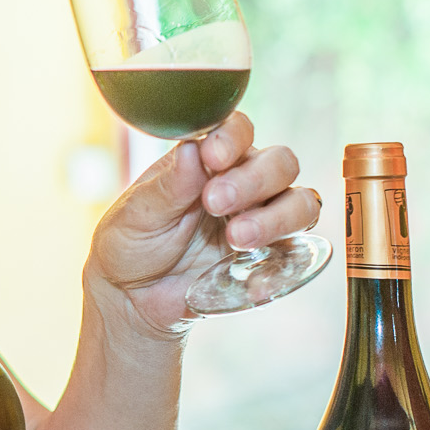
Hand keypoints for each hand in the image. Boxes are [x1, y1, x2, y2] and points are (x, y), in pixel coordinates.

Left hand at [87, 112, 317, 333]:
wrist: (132, 299)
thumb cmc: (130, 245)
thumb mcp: (137, 215)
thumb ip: (167, 187)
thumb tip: (193, 149)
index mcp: (206, 160)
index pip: (237, 131)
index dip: (232, 138)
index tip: (213, 157)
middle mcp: (241, 181)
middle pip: (279, 162)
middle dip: (252, 180)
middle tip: (215, 203)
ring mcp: (260, 217)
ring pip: (300, 201)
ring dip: (276, 216)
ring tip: (237, 237)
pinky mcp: (269, 255)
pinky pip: (298, 246)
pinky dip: (285, 250)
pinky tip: (252, 264)